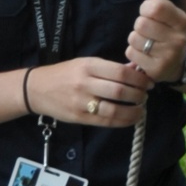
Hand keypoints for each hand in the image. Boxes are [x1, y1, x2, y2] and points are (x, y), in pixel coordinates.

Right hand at [25, 55, 152, 128]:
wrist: (37, 89)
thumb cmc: (64, 74)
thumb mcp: (85, 63)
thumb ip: (108, 68)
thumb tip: (135, 72)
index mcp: (88, 66)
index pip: (120, 72)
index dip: (139, 79)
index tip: (148, 82)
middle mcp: (85, 84)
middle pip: (120, 91)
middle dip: (139, 95)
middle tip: (145, 95)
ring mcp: (82, 102)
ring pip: (114, 109)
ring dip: (133, 111)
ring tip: (140, 109)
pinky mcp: (79, 118)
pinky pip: (106, 122)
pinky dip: (122, 121)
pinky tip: (130, 118)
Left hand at [126, 0, 185, 82]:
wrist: (179, 63)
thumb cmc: (167, 33)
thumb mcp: (168, 14)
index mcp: (181, 20)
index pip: (156, 7)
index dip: (146, 8)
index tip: (147, 12)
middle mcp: (177, 38)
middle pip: (141, 23)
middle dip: (139, 25)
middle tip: (146, 30)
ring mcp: (168, 56)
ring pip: (134, 38)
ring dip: (135, 39)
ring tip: (145, 43)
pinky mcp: (156, 69)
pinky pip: (131, 53)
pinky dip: (133, 52)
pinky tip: (143, 54)